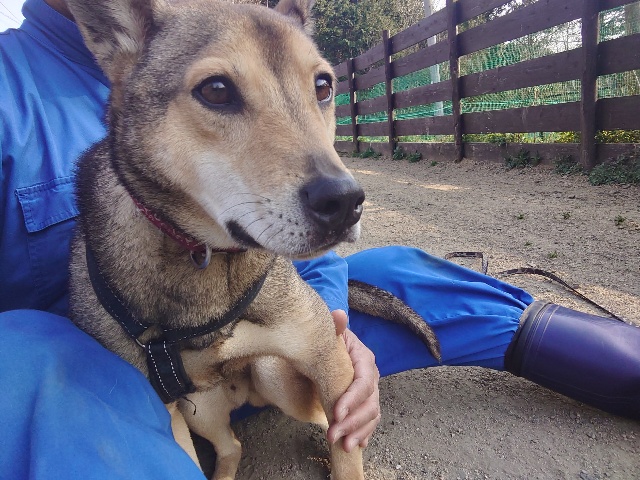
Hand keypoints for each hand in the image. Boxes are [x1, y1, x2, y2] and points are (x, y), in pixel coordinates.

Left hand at [327, 310, 380, 452]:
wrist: (321, 351)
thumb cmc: (324, 343)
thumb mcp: (326, 336)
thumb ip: (333, 328)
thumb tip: (338, 315)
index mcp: (363, 359)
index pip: (364, 381)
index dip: (353, 399)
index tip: (337, 413)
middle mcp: (371, 376)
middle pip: (370, 402)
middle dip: (353, 422)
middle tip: (333, 434)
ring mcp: (369, 392)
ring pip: (372, 415)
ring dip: (359, 432)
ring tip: (344, 445)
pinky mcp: (363, 404)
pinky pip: (369, 421)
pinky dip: (365, 433)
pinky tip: (357, 445)